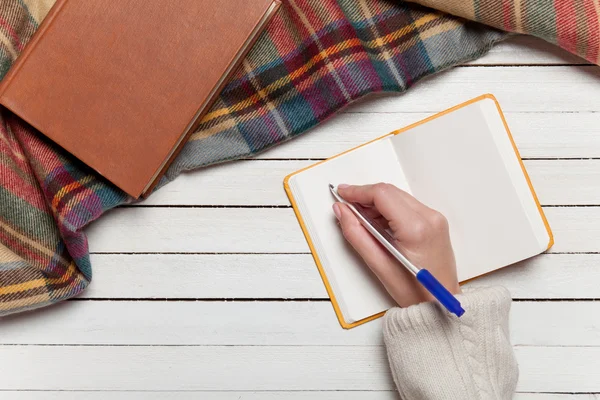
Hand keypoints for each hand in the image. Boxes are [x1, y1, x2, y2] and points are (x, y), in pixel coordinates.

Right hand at [332, 183, 459, 307]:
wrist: (439, 304)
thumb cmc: (414, 291)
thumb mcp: (378, 264)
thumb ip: (356, 234)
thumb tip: (342, 212)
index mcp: (416, 229)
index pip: (382, 195)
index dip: (358, 191)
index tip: (342, 193)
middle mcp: (430, 218)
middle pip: (390, 192)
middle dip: (366, 196)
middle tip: (347, 206)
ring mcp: (435, 219)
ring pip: (398, 197)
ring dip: (377, 203)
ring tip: (362, 219)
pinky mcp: (435, 222)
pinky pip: (407, 206)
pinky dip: (389, 209)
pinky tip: (378, 223)